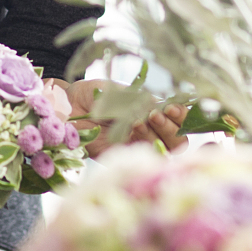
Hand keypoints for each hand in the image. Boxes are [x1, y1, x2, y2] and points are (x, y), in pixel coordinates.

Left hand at [60, 80, 188, 156]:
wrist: (69, 103)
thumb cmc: (96, 94)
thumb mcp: (123, 93)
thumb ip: (144, 102)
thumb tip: (163, 108)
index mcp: (153, 114)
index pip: (181, 121)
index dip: (182, 117)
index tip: (172, 107)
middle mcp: (150, 132)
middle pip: (177, 140)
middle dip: (170, 127)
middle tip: (154, 115)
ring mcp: (137, 146)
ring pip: (163, 149)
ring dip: (155, 134)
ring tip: (138, 120)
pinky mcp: (122, 157)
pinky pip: (141, 157)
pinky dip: (141, 143)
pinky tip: (133, 129)